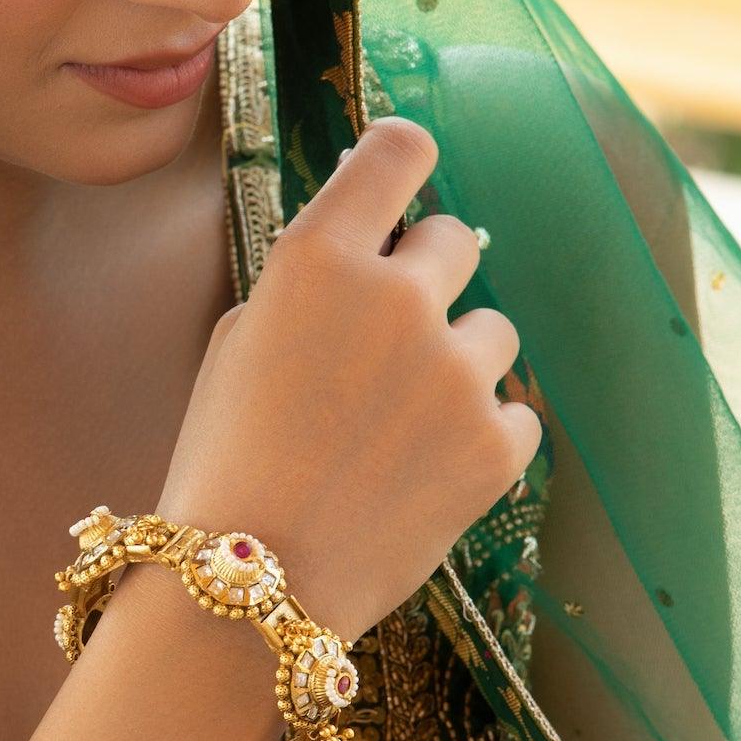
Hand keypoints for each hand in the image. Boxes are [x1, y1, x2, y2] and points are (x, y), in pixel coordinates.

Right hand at [158, 115, 540, 642]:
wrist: (251, 589)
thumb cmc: (225, 464)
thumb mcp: (239, 345)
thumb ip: (309, 287)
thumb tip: (368, 258)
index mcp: (316, 260)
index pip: (397, 151)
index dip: (405, 154)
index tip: (404, 174)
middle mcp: (395, 296)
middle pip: (456, 239)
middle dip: (427, 279)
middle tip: (388, 342)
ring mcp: (454, 370)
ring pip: (493, 330)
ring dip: (457, 362)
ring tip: (398, 427)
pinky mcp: (496, 443)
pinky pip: (515, 412)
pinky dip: (480, 435)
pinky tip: (423, 471)